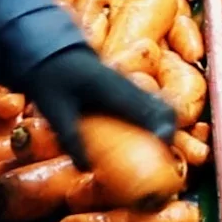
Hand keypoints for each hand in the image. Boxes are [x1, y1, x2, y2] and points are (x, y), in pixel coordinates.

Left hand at [18, 47, 179, 168]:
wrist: (51, 52)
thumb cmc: (53, 79)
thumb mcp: (56, 111)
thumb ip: (72, 139)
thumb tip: (86, 169)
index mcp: (116, 92)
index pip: (153, 111)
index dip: (165, 131)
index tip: (165, 151)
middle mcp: (129, 88)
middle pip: (165, 109)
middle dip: (170, 133)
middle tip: (164, 159)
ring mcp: (129, 87)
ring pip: (160, 106)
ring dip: (164, 127)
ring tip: (158, 153)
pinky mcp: (125, 89)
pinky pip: (150, 105)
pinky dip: (154, 121)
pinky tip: (143, 139)